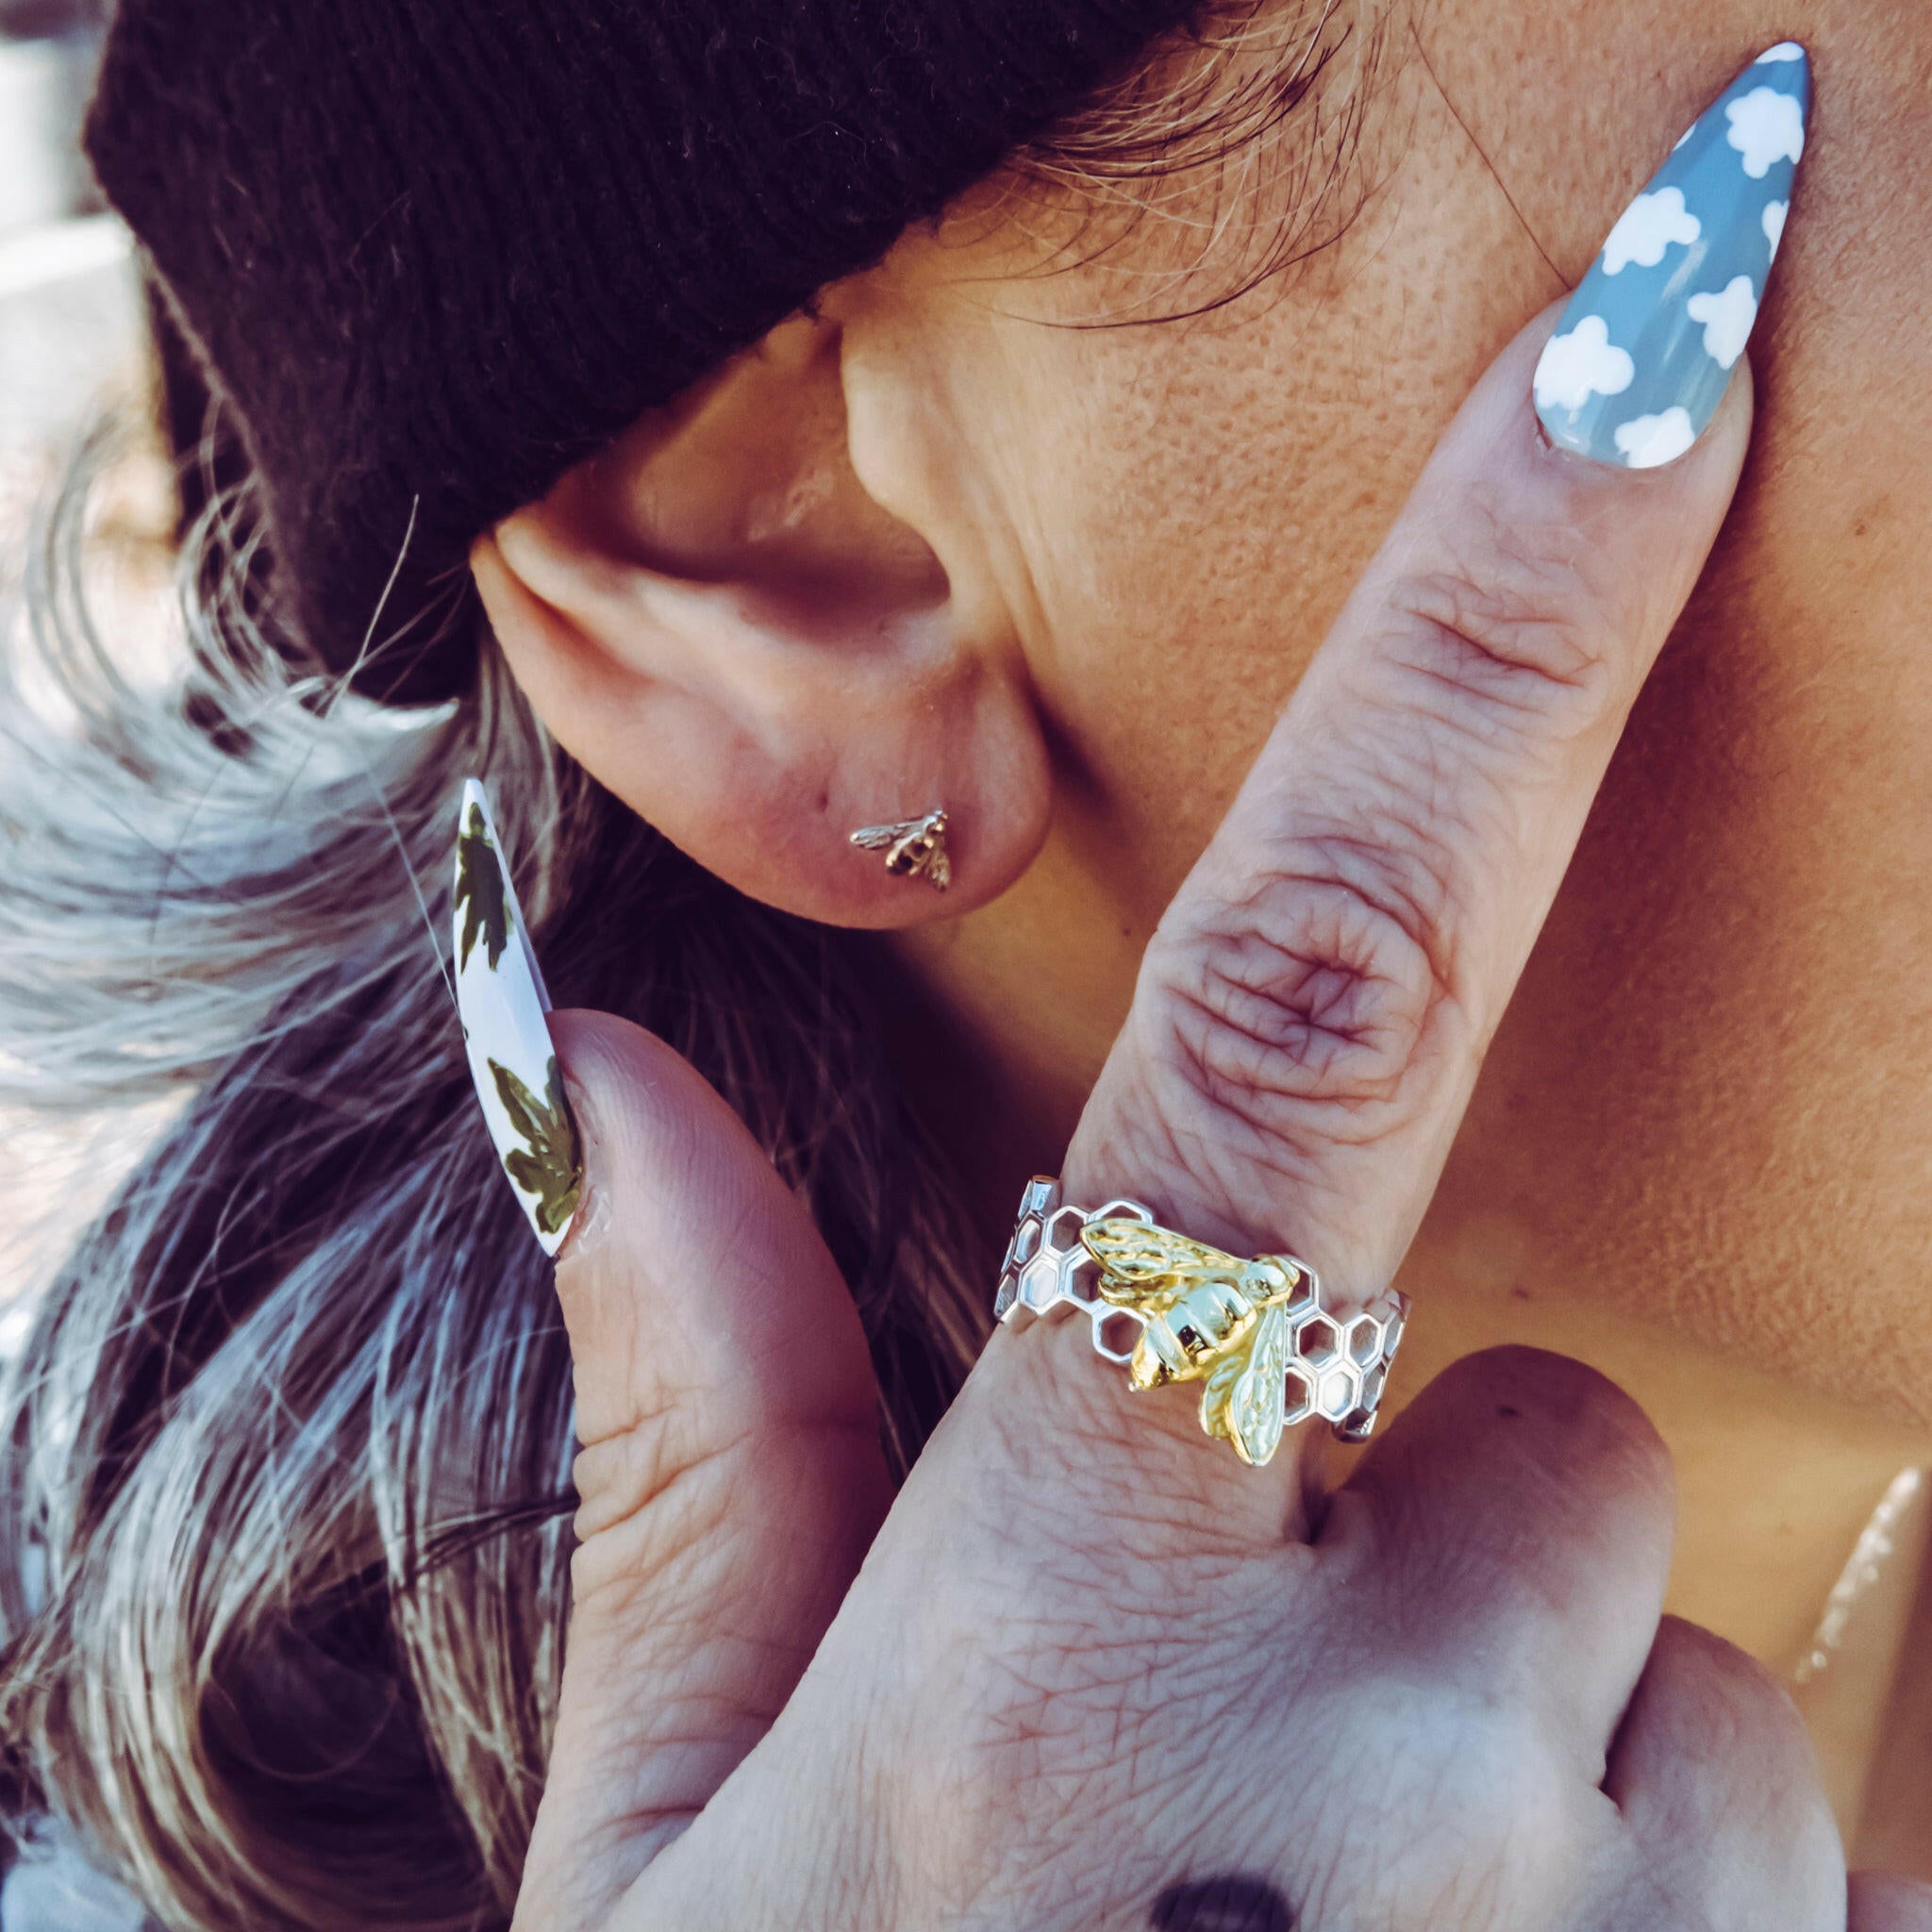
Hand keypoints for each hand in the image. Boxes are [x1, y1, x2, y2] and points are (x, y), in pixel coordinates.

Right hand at [510, 310, 1931, 1930]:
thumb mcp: (664, 1893)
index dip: (1489, 627)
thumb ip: (696, 1467)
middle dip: (1418, 1532)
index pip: (1306, 995)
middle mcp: (1384, 1763)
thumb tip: (626, 1103)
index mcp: (1050, 1650)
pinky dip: (1771, 1796)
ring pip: (1700, 1650)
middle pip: (1528, 1427)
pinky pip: (1883, 1760)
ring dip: (1560, 1750)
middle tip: (1255, 1804)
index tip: (1646, 333)